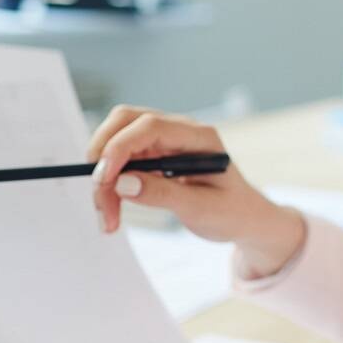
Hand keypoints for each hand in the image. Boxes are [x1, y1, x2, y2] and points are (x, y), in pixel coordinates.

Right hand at [88, 105, 304, 277]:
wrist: (242, 218)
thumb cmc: (231, 212)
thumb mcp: (202, 209)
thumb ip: (164, 194)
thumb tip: (122, 183)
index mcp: (199, 137)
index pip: (150, 125)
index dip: (120, 147)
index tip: (103, 179)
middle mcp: (179, 131)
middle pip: (125, 123)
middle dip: (103, 158)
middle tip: (100, 200)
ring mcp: (164, 141)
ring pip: (116, 143)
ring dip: (103, 178)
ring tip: (108, 219)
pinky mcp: (153, 155)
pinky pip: (120, 161)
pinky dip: (110, 184)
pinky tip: (114, 211)